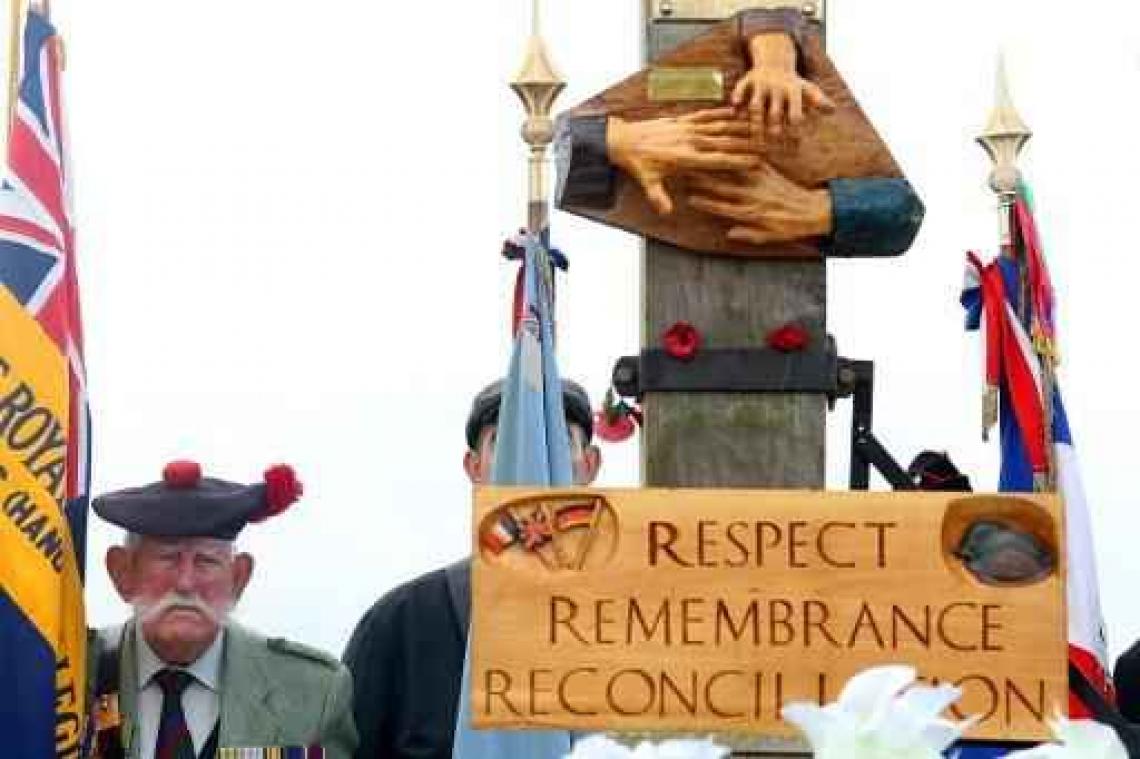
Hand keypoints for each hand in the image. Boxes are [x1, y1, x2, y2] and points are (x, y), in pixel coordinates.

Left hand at [606, 108, 759, 214]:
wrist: (623, 139)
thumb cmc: (637, 163)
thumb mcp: (647, 182)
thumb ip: (659, 197)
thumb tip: (667, 212)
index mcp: (684, 158)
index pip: (717, 159)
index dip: (737, 160)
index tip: (756, 161)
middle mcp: (689, 140)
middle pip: (724, 140)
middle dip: (746, 141)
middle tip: (767, 142)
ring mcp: (686, 128)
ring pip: (718, 125)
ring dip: (739, 125)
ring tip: (758, 124)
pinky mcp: (682, 119)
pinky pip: (705, 114)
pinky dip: (721, 112)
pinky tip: (734, 111)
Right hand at [687, 162, 832, 245]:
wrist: (813, 210)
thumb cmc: (789, 226)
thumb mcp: (769, 236)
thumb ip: (749, 234)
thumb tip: (729, 232)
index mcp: (751, 212)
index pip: (722, 207)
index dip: (705, 202)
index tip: (690, 198)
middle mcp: (753, 194)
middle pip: (723, 185)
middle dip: (704, 178)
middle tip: (687, 170)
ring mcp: (761, 180)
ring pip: (734, 169)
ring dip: (717, 162)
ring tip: (702, 154)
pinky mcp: (768, 170)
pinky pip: (751, 158)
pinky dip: (739, 151)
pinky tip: (727, 143)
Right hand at [732, 33, 834, 139]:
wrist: (774, 61)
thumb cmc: (792, 83)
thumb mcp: (807, 89)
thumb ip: (818, 100)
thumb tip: (833, 110)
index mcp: (793, 91)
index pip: (795, 112)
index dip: (795, 127)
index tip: (794, 144)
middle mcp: (777, 87)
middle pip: (775, 112)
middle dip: (774, 128)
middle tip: (773, 144)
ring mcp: (761, 84)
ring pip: (756, 104)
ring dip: (755, 121)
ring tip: (754, 137)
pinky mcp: (747, 80)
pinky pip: (740, 89)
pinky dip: (737, 98)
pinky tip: (734, 110)